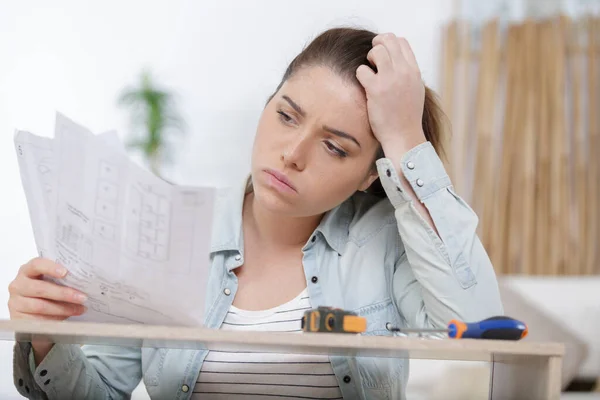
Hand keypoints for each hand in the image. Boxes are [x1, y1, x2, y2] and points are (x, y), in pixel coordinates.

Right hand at [8, 258, 87, 362]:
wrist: (33, 311)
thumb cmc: (47, 290)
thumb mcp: (52, 281)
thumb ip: (62, 277)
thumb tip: (85, 280)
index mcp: (27, 270)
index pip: (36, 264)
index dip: (50, 268)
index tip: (65, 272)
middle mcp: (18, 285)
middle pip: (41, 288)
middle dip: (64, 293)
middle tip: (82, 297)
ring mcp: (16, 302)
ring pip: (41, 306)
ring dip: (64, 308)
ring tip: (80, 309)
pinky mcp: (18, 318)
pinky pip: (38, 319)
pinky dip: (56, 319)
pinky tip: (67, 317)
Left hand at [356, 33, 425, 150]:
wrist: (403, 136)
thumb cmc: (407, 116)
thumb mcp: (415, 90)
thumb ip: (408, 74)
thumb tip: (398, 61)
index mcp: (414, 71)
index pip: (401, 42)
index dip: (389, 43)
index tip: (383, 53)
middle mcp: (404, 72)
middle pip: (388, 40)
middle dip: (377, 45)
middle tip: (372, 59)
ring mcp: (390, 79)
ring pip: (376, 51)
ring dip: (369, 58)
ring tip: (370, 72)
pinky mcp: (376, 90)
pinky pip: (362, 69)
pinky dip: (360, 74)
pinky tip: (364, 85)